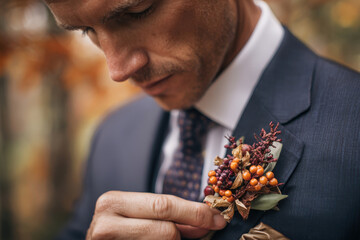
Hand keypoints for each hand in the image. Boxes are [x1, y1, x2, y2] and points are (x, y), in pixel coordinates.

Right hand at [86, 191, 226, 239]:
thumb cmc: (120, 230)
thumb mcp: (140, 216)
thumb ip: (169, 216)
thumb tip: (206, 220)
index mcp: (113, 202)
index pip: (163, 205)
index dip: (194, 212)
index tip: (216, 217)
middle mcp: (106, 223)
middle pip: (166, 228)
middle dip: (193, 227)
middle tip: (212, 227)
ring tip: (176, 236)